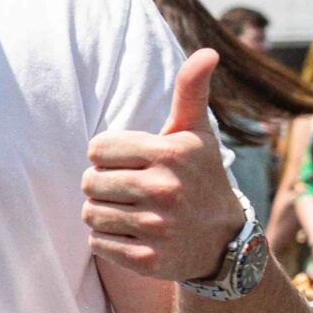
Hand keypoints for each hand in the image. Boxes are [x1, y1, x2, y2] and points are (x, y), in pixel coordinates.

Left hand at [84, 50, 241, 281]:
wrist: (224, 242)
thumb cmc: (199, 176)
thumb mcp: (196, 133)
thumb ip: (191, 90)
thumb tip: (207, 51)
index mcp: (172, 153)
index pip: (96, 149)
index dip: (109, 155)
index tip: (134, 162)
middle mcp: (166, 190)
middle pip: (89, 182)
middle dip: (104, 184)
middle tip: (133, 189)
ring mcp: (157, 228)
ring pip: (89, 213)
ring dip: (104, 212)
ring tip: (133, 210)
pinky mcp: (147, 260)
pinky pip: (96, 243)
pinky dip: (108, 239)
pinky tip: (135, 234)